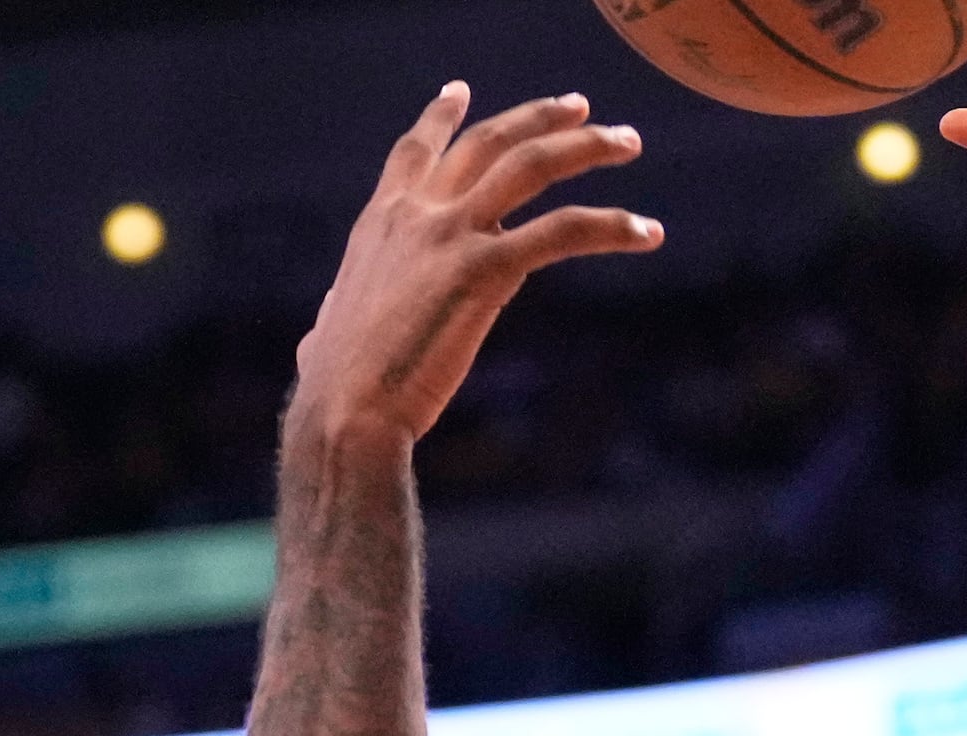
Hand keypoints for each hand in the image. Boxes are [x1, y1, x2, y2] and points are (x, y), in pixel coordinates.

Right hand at [289, 85, 659, 456]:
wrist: (346, 413)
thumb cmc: (334, 393)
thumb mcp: (327, 336)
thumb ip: (334, 317)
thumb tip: (319, 333)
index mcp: (379, 225)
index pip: (415, 152)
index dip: (441, 117)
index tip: (461, 90)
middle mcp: (416, 215)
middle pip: (488, 141)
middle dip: (538, 117)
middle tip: (580, 108)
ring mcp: (450, 235)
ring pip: (531, 163)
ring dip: (586, 146)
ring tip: (627, 142)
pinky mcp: (484, 269)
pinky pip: (563, 230)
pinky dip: (612, 224)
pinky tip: (647, 232)